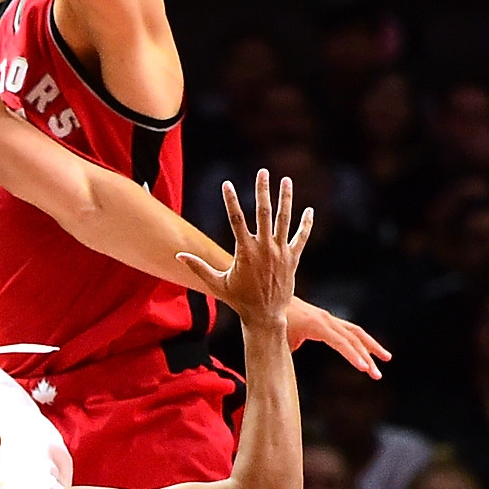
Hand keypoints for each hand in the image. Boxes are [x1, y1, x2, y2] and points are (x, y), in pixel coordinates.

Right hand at [186, 171, 310, 327]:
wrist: (265, 316)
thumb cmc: (239, 300)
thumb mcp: (217, 284)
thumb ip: (199, 267)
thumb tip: (179, 256)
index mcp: (245, 251)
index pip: (236, 219)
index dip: (231, 200)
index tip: (227, 183)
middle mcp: (264, 248)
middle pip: (263, 213)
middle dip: (263, 190)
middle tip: (263, 172)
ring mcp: (280, 252)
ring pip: (284, 220)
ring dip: (286, 199)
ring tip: (286, 180)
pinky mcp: (293, 259)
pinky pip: (301, 238)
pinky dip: (306, 224)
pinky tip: (309, 210)